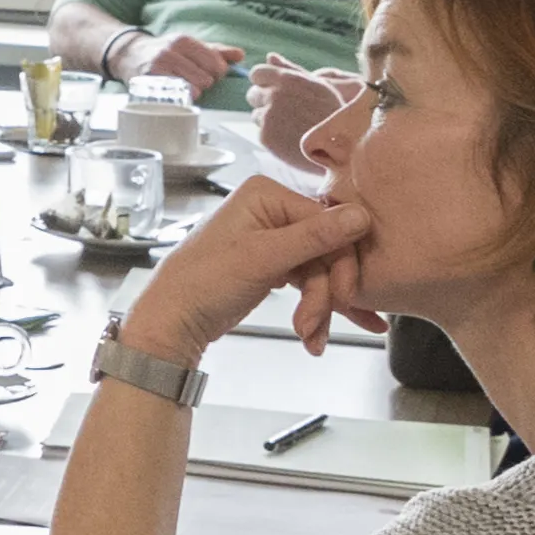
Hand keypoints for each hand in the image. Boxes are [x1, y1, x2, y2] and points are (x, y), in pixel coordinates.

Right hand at [130, 31, 242, 93]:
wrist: (128, 54)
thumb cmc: (164, 51)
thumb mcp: (189, 46)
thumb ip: (216, 50)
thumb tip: (240, 55)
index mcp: (184, 40)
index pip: (216, 63)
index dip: (217, 72)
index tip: (208, 72)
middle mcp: (171, 51)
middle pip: (207, 79)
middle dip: (204, 83)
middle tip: (193, 79)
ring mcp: (159, 67)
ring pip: (195, 89)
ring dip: (193, 92)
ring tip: (184, 86)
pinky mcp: (150, 82)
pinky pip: (178, 96)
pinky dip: (181, 98)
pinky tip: (176, 93)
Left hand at [130, 169, 381, 361]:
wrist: (172, 320)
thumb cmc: (204, 282)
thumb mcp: (262, 258)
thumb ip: (314, 238)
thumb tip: (361, 215)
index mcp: (267, 194)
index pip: (329, 224)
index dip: (341, 265)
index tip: (344, 299)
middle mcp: (272, 210)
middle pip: (326, 251)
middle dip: (326, 295)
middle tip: (316, 326)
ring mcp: (273, 237)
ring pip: (320, 271)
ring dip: (321, 308)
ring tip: (312, 340)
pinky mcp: (273, 263)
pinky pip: (308, 282)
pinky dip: (316, 308)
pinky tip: (323, 333)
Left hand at [257, 65, 364, 167]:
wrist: (342, 146)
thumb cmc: (332, 112)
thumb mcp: (317, 85)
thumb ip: (290, 69)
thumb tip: (270, 56)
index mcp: (286, 79)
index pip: (257, 73)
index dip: (264, 82)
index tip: (275, 91)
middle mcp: (274, 95)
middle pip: (253, 94)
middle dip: (264, 101)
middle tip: (286, 112)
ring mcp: (268, 116)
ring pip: (257, 115)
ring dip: (268, 120)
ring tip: (293, 126)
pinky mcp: (265, 136)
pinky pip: (261, 132)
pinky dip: (272, 136)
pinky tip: (291, 138)